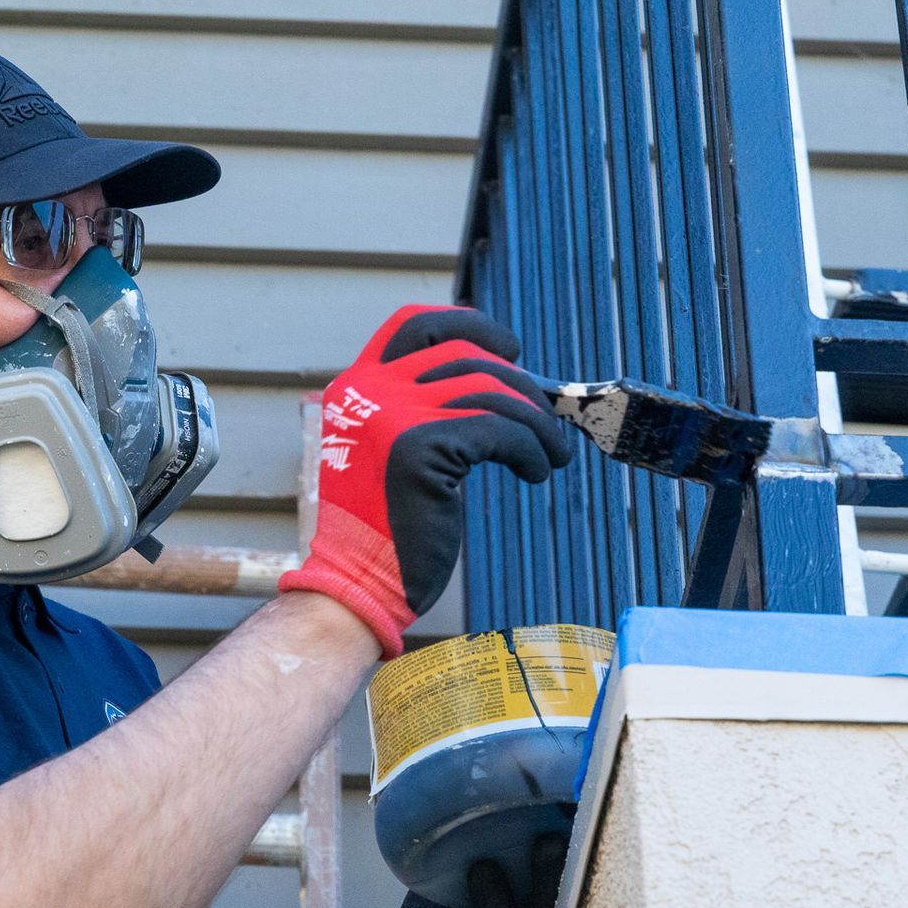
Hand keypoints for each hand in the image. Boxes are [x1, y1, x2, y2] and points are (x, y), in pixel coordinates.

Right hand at [277, 305, 570, 656]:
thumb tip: (513, 381)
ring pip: (491, 390)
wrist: (357, 582)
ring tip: (551, 454)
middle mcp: (368, 391)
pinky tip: (536, 471)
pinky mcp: (417, 448)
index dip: (469, 325)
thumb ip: (430, 411)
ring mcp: (390, 415)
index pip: (414, 324)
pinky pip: (499, 430)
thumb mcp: (397, 452)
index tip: (508, 350)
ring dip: (536, 423)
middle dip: (520, 386)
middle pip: (466, 355)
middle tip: (545, 425)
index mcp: (357, 388)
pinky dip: (531, 448)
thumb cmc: (388, 528)